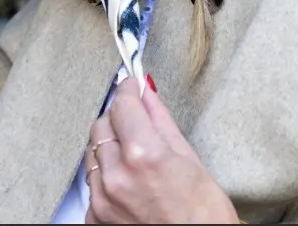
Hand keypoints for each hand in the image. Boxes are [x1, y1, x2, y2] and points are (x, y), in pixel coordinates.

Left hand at [84, 77, 239, 223]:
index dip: (128, 89)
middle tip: (135, 117)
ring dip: (110, 144)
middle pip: (102, 124)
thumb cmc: (204, 218)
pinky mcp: (95, 218)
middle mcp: (117, 176)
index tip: (132, 85)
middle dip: (118, 115)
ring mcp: (102, 200)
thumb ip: (161, 121)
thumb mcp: (190, 160)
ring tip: (135, 153)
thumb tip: (148, 93)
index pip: (122, 104)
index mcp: (144, 156)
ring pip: (93, 152)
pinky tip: (128, 179)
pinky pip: (93, 181)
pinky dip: (107, 172)